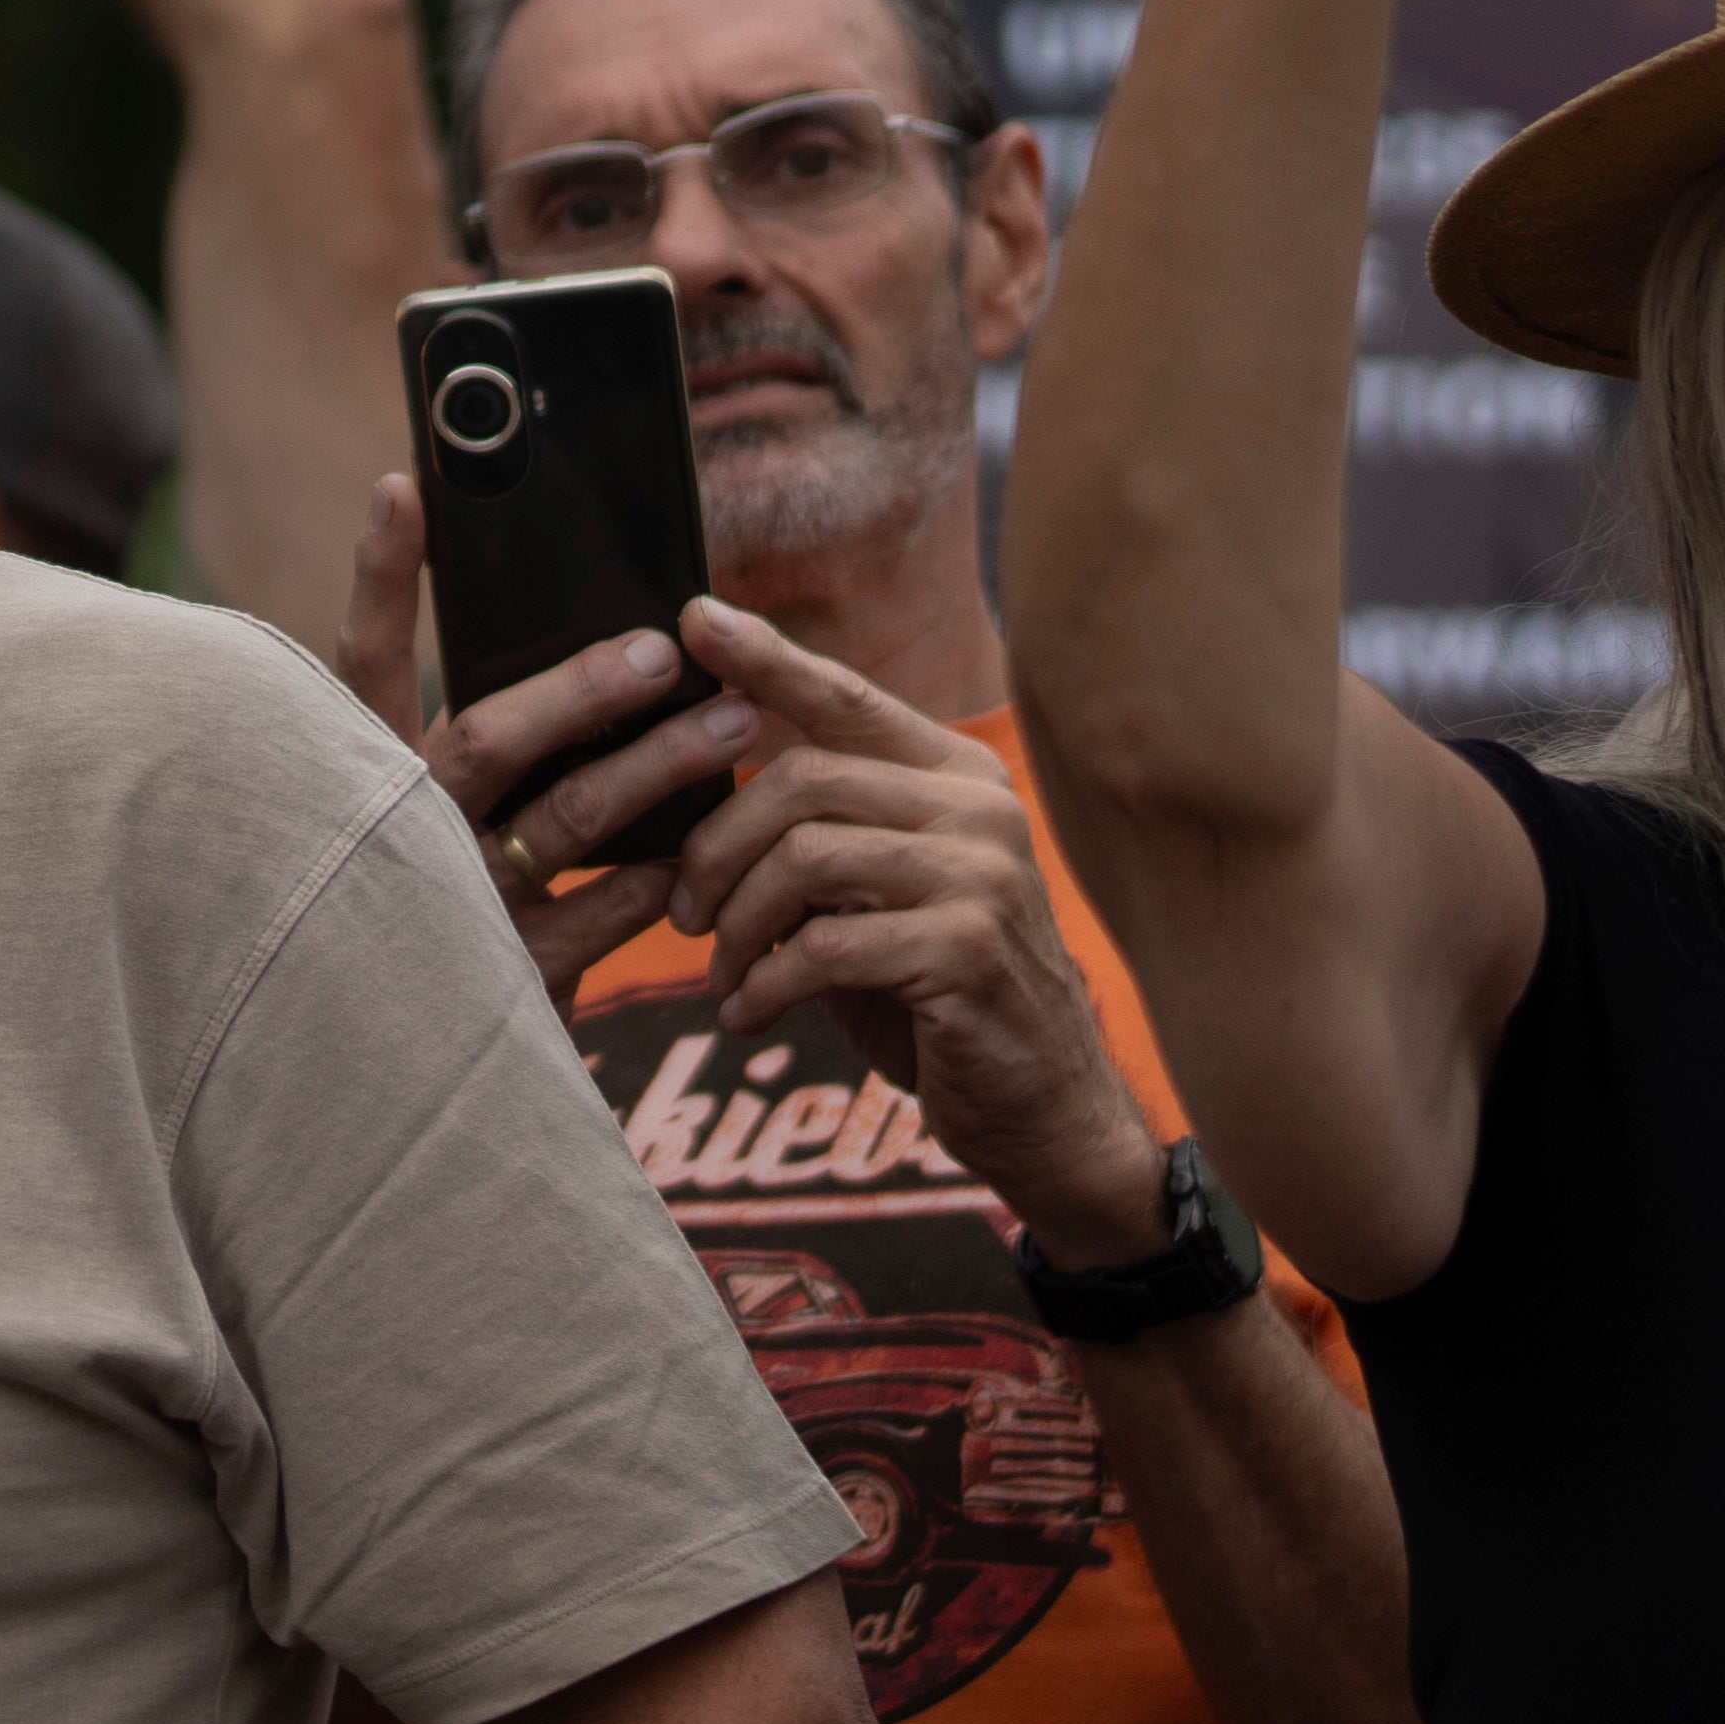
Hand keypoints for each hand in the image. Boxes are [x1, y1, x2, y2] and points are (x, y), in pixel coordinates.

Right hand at [351, 471, 763, 1025]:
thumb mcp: (451, 811)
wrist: (421, 1057)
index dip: (381, 577)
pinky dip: (664, 875)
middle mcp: (403, 830)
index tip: (404, 486)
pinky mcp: (514, 976)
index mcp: (372, 773)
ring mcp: (456, 904)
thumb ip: (496, 741)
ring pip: (572, 816)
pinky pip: (608, 912)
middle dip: (581, 685)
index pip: (366, 662)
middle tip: (659, 647)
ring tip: (736, 718)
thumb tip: (610, 644)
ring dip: (662, 762)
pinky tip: (708, 850)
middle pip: (490, 735)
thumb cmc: (459, 891)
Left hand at [639, 609, 1152, 1243]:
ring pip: (803, 857)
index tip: (692, 617)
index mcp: (957, 777)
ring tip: (721, 976)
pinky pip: (824, 945)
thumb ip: (818, 836)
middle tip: (685, 917)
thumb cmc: (933, 996)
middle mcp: (979, 809)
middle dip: (717, 848)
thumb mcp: (873, 899)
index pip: (845, 698)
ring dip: (737, 925)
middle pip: (799, 778)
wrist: (1039, 1106)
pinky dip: (764, 984)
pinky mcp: (967, 949)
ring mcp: (981, 875)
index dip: (765, 657)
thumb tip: (696, 778)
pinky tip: (746, 1013)